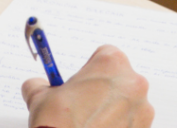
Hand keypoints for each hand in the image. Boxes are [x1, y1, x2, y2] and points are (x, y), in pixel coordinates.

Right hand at [23, 45, 153, 127]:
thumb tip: (34, 85)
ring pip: (127, 103)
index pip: (104, 56)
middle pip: (118, 79)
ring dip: (113, 112)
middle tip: (85, 109)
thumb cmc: (59, 126)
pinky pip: (132, 125)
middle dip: (103, 92)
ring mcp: (142, 109)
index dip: (91, 71)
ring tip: (92, 126)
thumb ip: (39, 85)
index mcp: (111, 63)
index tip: (81, 85)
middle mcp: (133, 82)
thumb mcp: (40, 99)